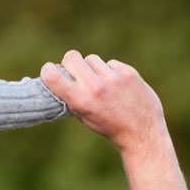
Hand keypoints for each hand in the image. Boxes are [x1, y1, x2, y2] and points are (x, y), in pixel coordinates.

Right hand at [41, 51, 187, 189]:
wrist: (142, 132)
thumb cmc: (109, 126)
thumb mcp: (84, 116)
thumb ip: (72, 96)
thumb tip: (58, 72)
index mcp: (81, 101)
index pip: (52, 75)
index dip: (48, 70)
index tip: (51, 71)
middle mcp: (95, 87)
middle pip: (71, 57)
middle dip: (70, 63)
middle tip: (76, 72)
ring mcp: (113, 78)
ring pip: (92, 59)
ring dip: (93, 68)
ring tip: (101, 83)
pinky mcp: (128, 73)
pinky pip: (110, 63)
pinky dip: (111, 72)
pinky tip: (118, 86)